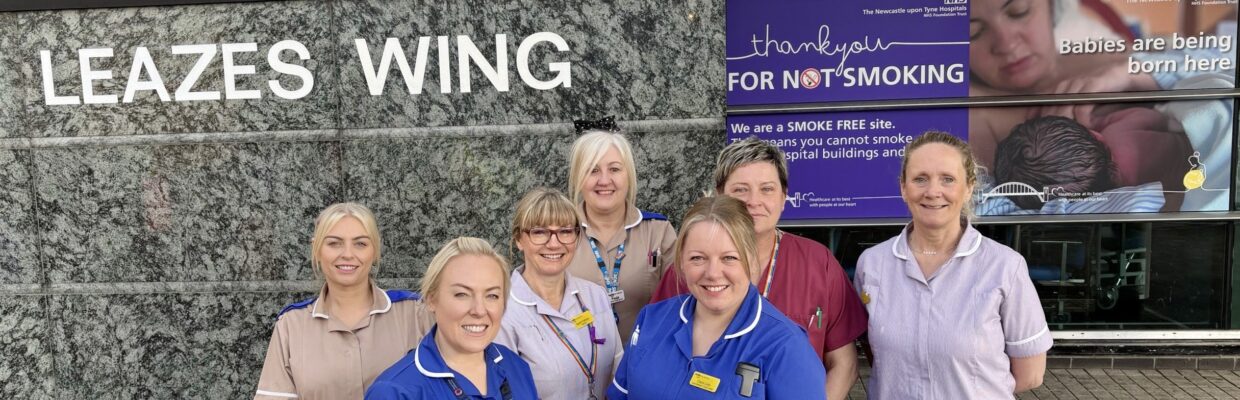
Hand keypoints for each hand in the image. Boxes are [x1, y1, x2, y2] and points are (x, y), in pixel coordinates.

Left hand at [1028, 65, 1156, 127]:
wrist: (1123, 75)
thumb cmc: (1100, 92)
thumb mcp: (1079, 103)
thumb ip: (1067, 113)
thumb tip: (1055, 130)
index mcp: (1058, 89)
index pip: (1038, 105)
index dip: (1034, 119)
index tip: (1034, 133)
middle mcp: (1065, 86)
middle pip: (1050, 111)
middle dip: (1052, 127)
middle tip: (1057, 142)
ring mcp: (1078, 85)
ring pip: (1063, 110)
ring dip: (1067, 126)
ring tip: (1072, 137)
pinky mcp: (1093, 86)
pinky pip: (1081, 107)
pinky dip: (1083, 120)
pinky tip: (1089, 127)